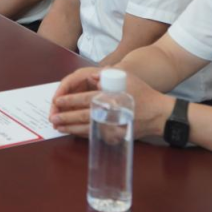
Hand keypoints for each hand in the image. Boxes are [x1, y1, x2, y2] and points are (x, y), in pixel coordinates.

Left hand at [50, 66, 173, 139]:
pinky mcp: (114, 135)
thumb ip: (106, 76)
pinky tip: (73, 132)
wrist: (158, 114)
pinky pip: (94, 134)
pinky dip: (82, 133)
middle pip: (83, 116)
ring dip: (70, 128)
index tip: (57, 102)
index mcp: (110, 97)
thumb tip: (89, 78)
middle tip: (52, 118)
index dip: (69, 100)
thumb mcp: (126, 77)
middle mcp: (110, 113)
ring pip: (86, 128)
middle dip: (65, 117)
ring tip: (58, 127)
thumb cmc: (141, 92)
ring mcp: (112, 126)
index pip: (85, 99)